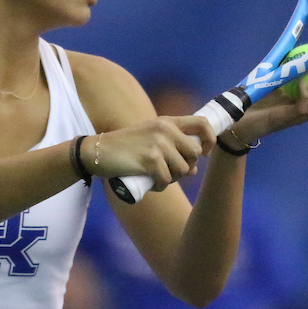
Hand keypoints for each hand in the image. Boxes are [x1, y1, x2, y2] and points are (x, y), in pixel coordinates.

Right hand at [86, 115, 215, 188]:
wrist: (97, 152)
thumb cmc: (126, 148)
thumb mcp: (151, 137)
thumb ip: (172, 145)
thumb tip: (194, 168)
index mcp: (167, 121)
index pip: (203, 123)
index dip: (210, 139)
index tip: (203, 153)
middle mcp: (165, 129)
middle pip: (195, 153)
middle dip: (187, 166)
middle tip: (170, 171)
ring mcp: (158, 144)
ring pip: (183, 170)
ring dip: (172, 179)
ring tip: (157, 176)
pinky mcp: (150, 159)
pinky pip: (167, 180)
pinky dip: (160, 186)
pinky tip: (151, 183)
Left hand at [229, 65, 307, 143]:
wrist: (238, 118)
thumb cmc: (255, 100)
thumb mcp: (275, 80)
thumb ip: (286, 69)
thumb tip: (296, 49)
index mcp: (305, 104)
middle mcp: (305, 112)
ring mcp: (297, 117)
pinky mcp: (286, 119)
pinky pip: (302, 108)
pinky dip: (305, 95)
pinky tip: (303, 83)